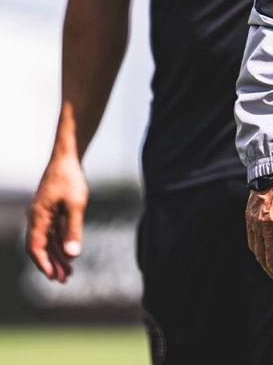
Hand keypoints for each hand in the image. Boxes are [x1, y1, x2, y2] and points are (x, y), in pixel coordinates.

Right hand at [26, 155, 88, 281]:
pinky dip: (60, 242)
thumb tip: (72, 255)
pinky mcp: (51, 208)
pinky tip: (69, 251)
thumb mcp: (75, 204)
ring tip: (68, 271)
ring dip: (57, 255)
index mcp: (38, 217)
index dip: (44, 264)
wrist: (67, 155)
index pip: (35, 248)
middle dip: (52, 264)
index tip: (53, 277)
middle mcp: (37, 217)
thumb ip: (73, 230)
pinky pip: (53, 230)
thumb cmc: (70, 177)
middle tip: (64, 280)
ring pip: (47, 240)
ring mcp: (43, 212)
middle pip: (41, 247)